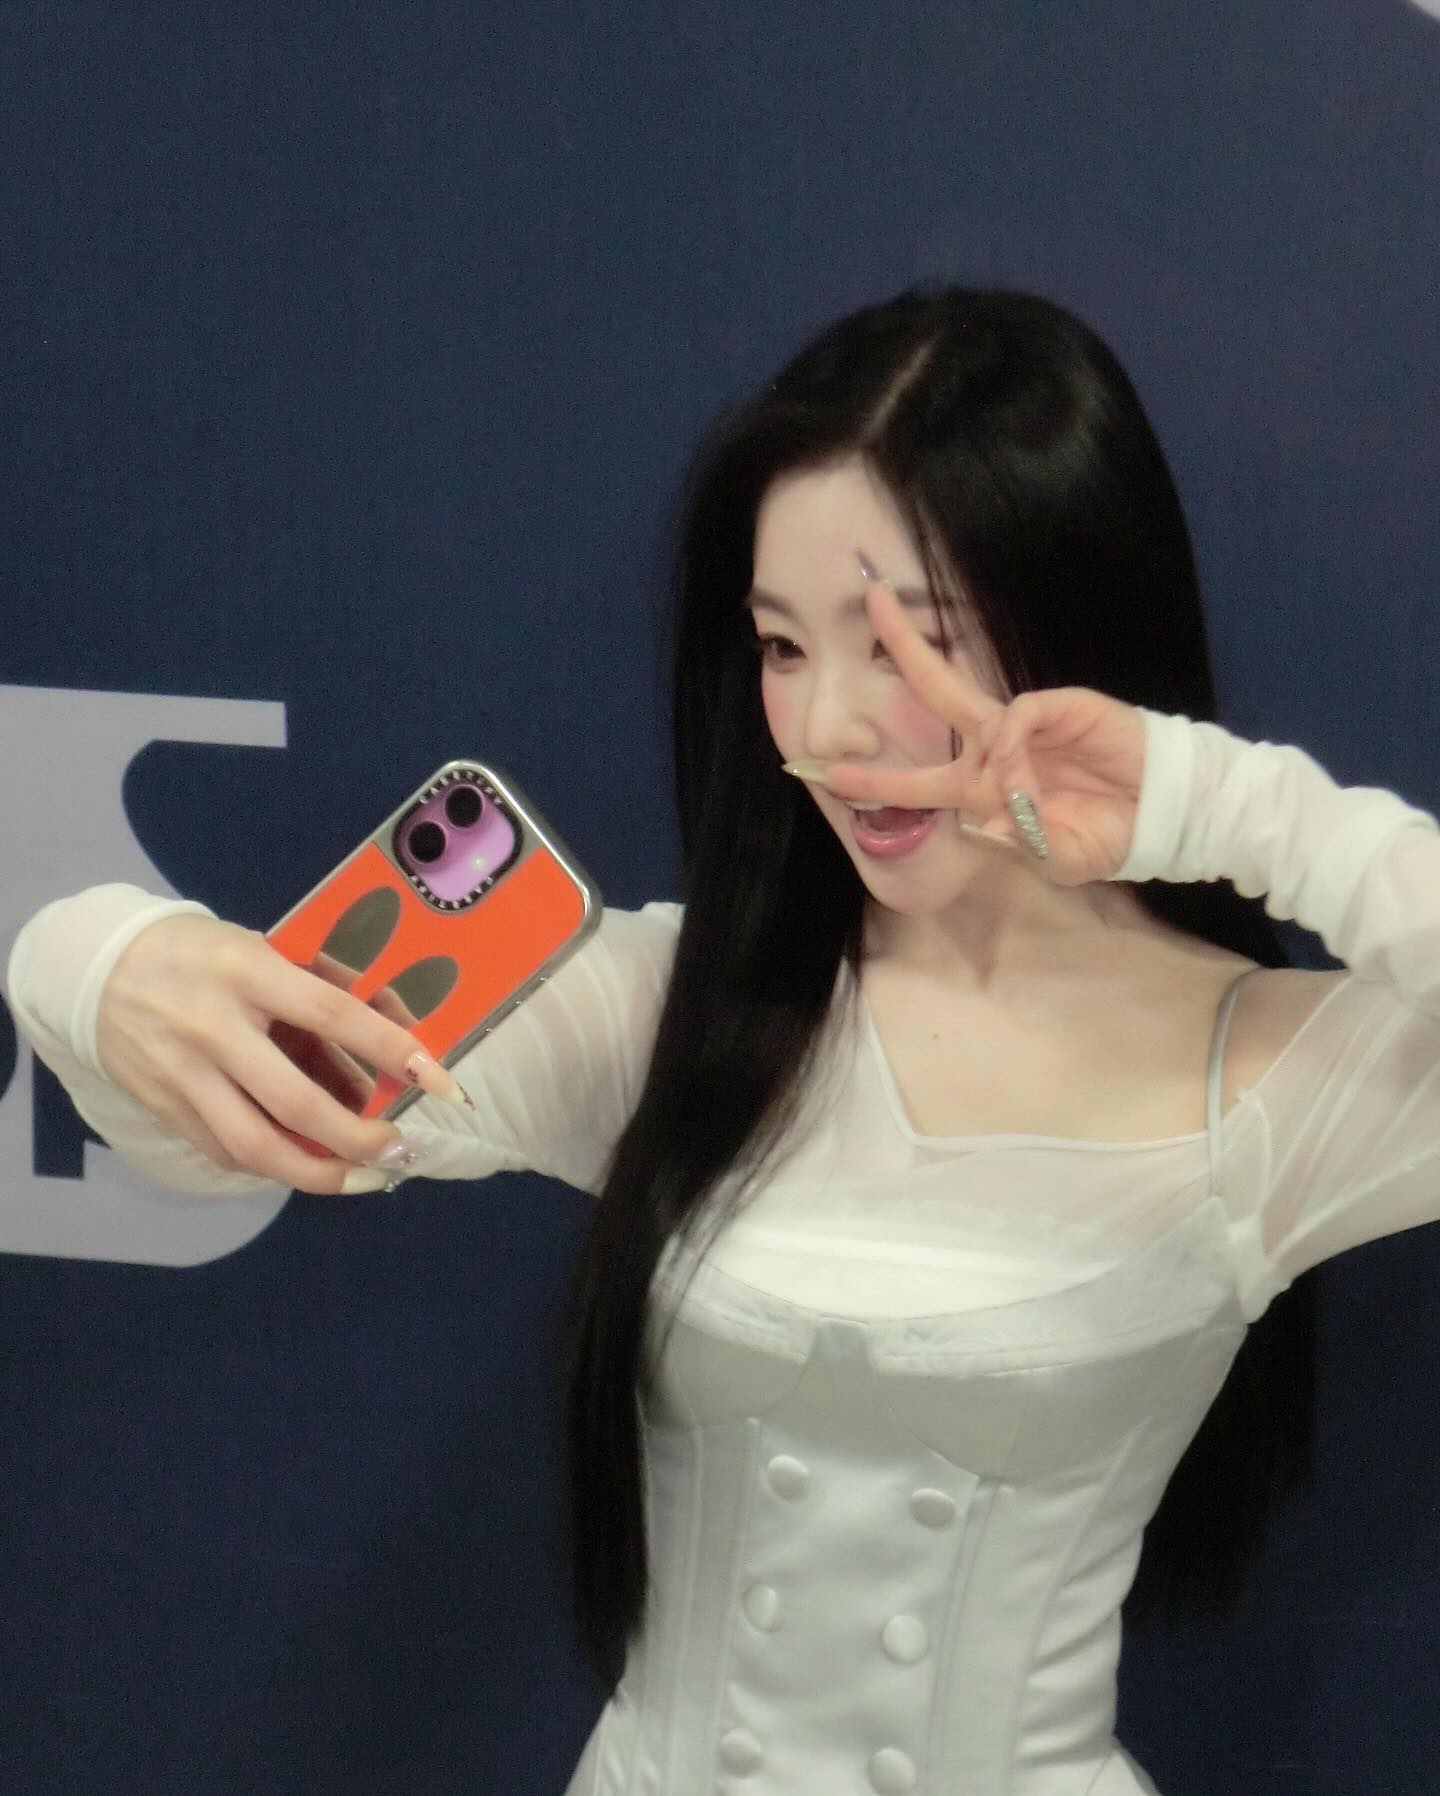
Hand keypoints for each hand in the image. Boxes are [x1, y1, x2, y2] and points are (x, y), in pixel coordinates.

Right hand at [95, 913, 467, 1192]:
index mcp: (248, 972)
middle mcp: (213, 1028)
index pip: (332, 1014)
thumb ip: (324, 986)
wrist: (99, 968)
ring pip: (256, 1145)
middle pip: (294, 1101)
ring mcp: (183, 1075)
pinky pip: (226, 1152)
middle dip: (359, 1137)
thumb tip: (398, 1031)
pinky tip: (313, 1168)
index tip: (441, 1081)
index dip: (392, 1049)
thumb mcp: (264, 948)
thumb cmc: (203, 954)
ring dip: (320, 1173)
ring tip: (366, 1178)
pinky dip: (276, 1166)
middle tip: (402, 1149)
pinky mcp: (164, 1108)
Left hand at [818, 576, 1147, 887]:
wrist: (1161, 814)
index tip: (819, 772)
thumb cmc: (1105, 835)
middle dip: (902, 645)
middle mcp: (992, 749)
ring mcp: (1023, 724)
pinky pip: (1017, 717)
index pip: (914, 781)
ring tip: (1016, 794)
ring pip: (973, 707)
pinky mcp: (1058, 707)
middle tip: (868, 600)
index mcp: (980, 790)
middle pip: (933, 691)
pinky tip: (1025, 774)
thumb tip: (983, 820)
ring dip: (985, 751)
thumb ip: (1018, 844)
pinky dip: (1013, 746)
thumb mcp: (1057, 858)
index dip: (870, 778)